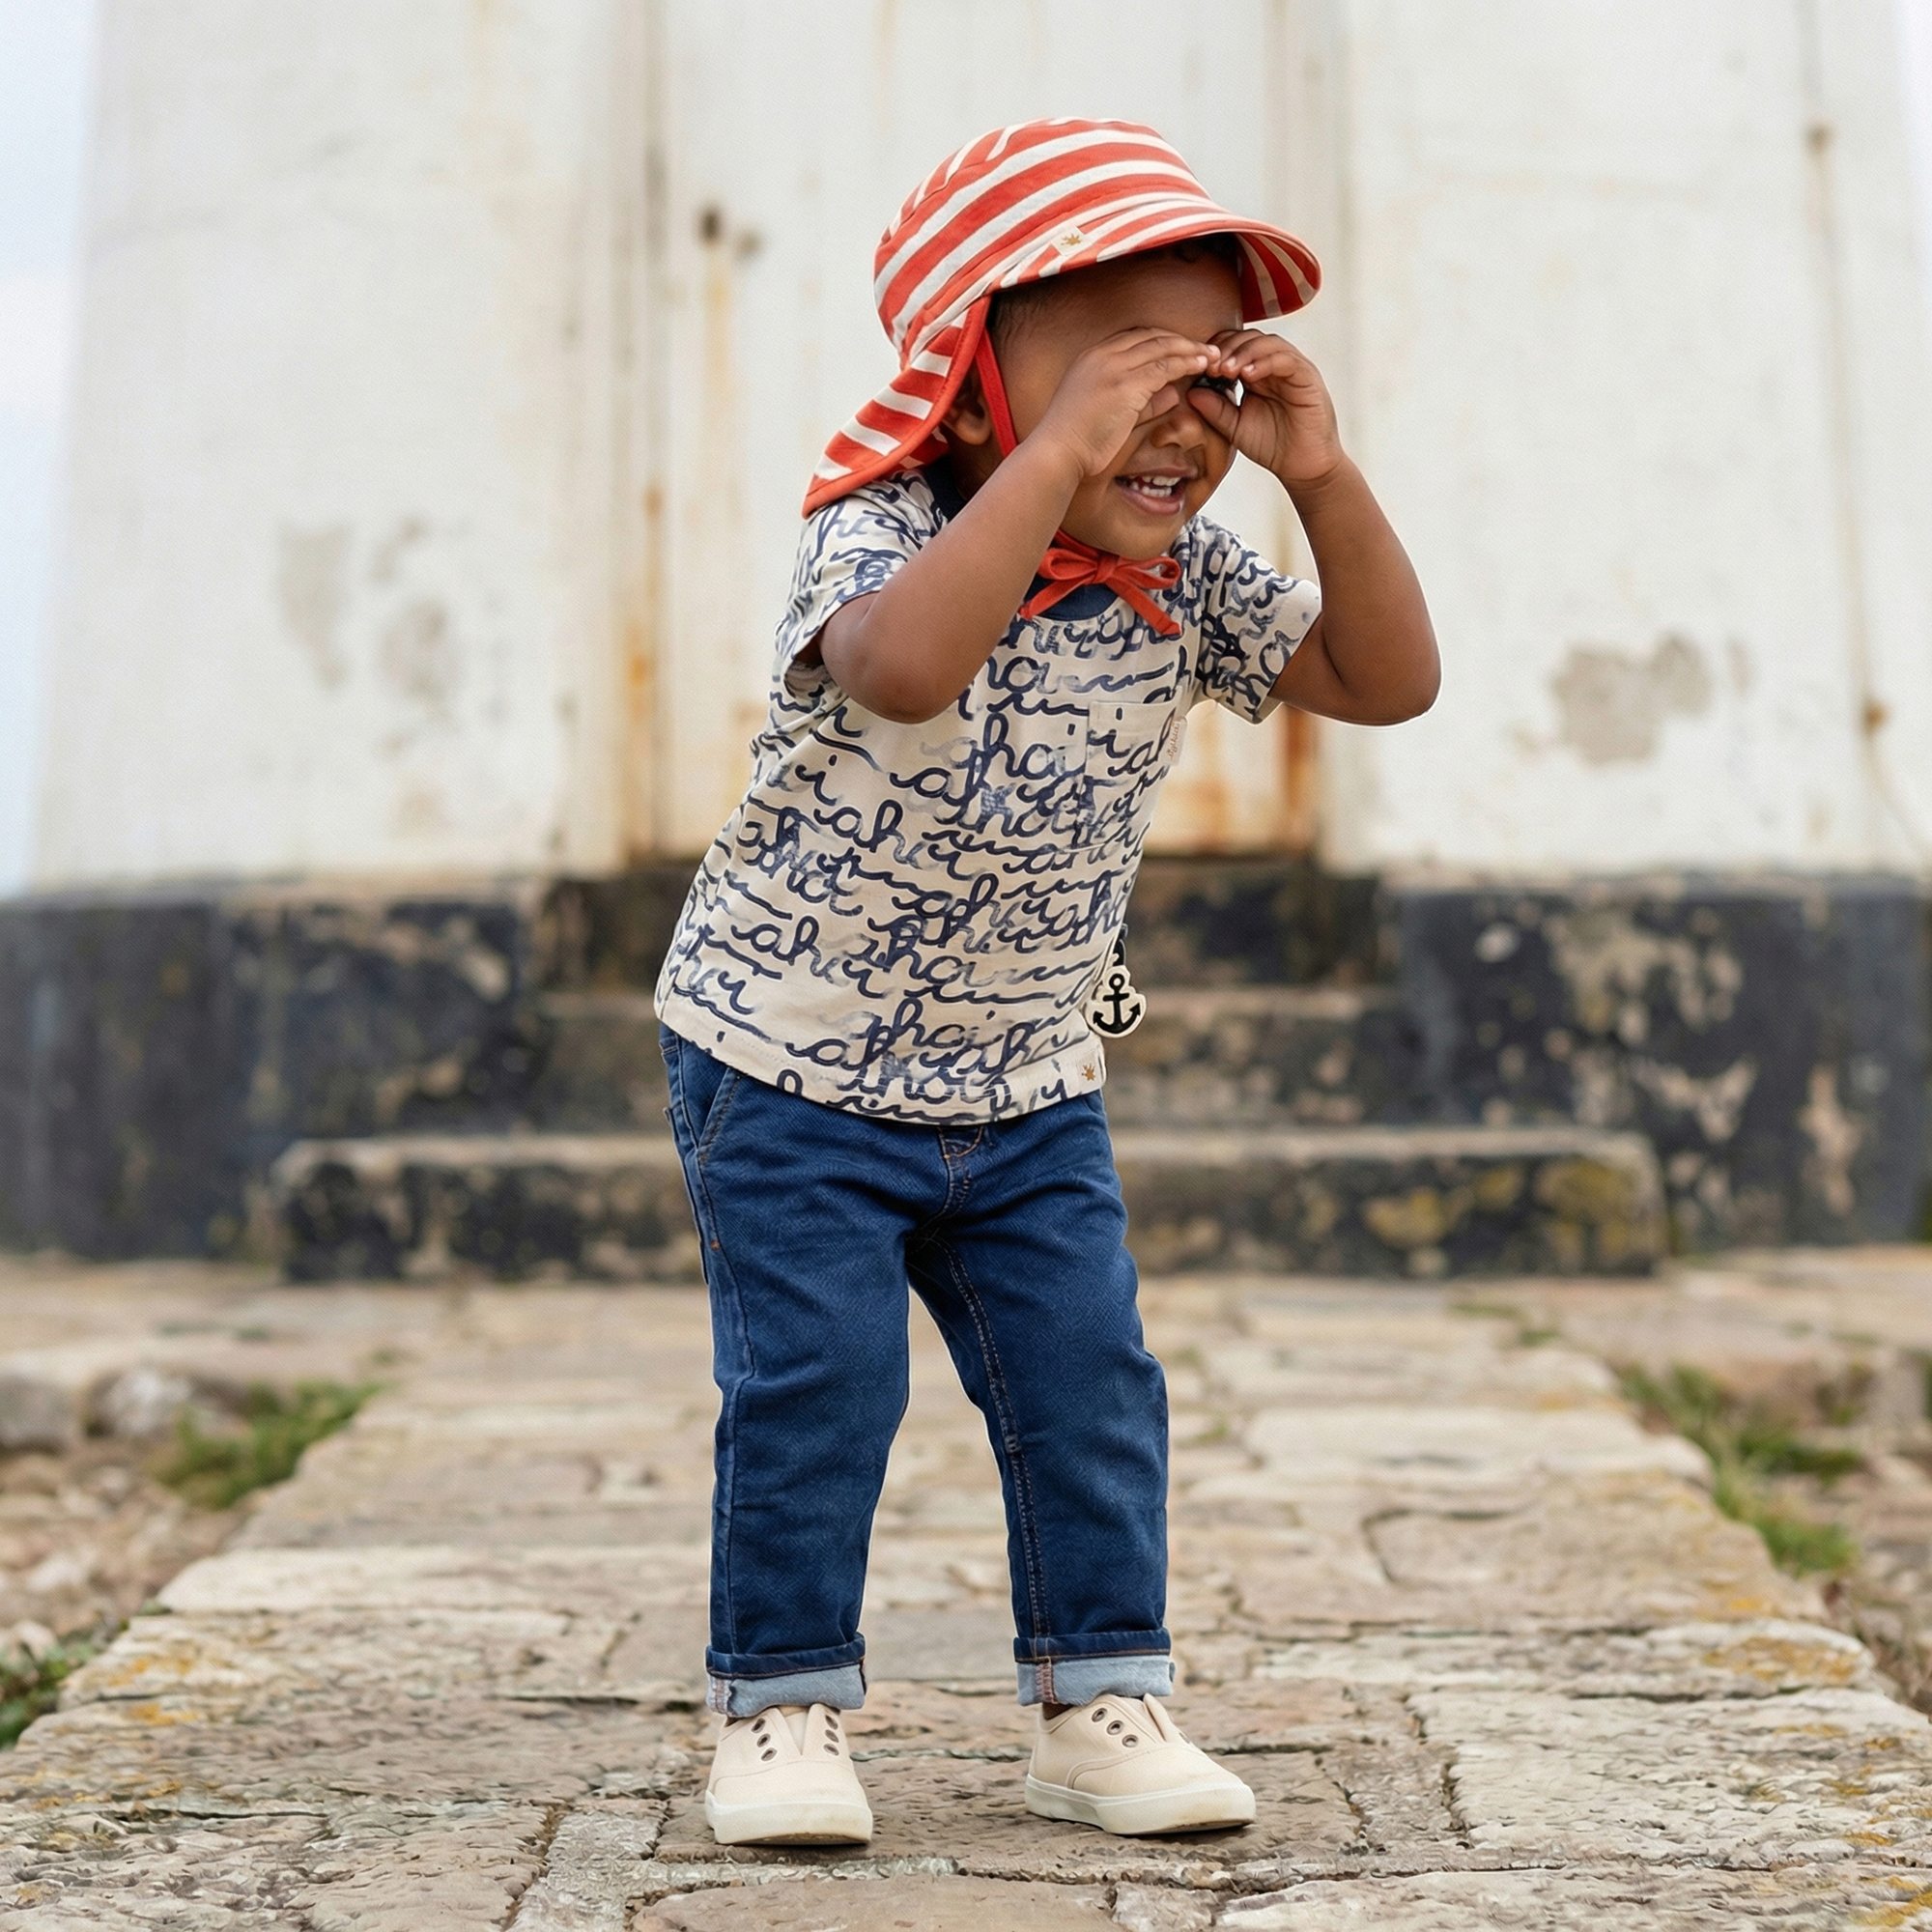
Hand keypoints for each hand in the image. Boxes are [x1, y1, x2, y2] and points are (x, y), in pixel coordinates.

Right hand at [1030, 328, 1214, 479]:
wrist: (1057, 452)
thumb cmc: (1076, 441)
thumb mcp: (1109, 414)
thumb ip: (1141, 402)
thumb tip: (1171, 394)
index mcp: (1091, 357)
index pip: (1135, 337)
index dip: (1162, 341)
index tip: (1182, 349)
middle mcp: (1102, 355)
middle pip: (1151, 335)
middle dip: (1181, 340)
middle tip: (1204, 348)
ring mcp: (1113, 367)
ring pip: (1161, 346)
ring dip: (1189, 349)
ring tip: (1211, 355)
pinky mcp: (1125, 384)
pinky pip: (1164, 366)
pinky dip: (1186, 363)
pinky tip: (1201, 366)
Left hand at [1187, 330, 1345, 490]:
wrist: (1303, 466)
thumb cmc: (1271, 446)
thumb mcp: (1234, 427)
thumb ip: (1214, 410)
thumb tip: (1190, 392)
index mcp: (1255, 373)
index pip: (1233, 347)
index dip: (1215, 352)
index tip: (1198, 368)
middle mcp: (1273, 365)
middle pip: (1248, 338)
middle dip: (1226, 349)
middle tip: (1210, 366)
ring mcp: (1291, 368)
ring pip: (1266, 342)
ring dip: (1243, 352)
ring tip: (1225, 369)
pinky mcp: (1307, 376)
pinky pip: (1285, 359)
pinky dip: (1264, 362)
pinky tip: (1247, 375)